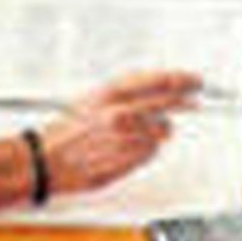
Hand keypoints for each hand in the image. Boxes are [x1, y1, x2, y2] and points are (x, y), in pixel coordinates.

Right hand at [41, 69, 198, 196]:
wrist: (45, 161)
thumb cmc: (64, 132)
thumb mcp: (93, 99)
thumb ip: (125, 94)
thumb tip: (157, 90)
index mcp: (112, 93)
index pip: (160, 81)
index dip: (183, 79)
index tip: (195, 81)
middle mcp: (122, 113)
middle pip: (168, 103)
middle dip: (185, 102)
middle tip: (195, 102)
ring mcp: (126, 138)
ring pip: (162, 132)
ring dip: (158, 133)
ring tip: (139, 135)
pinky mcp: (127, 160)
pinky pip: (150, 153)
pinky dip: (146, 151)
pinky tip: (130, 150)